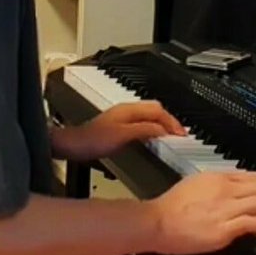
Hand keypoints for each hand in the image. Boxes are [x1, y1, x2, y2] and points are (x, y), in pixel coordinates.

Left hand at [51, 101, 185, 161]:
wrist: (73, 145)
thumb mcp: (122, 136)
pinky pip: (142, 122)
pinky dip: (152, 128)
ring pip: (149, 115)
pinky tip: (152, 136)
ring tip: (170, 134)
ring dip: (161, 124)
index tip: (182, 134)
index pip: (159, 110)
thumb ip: (144, 131)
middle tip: (180, 133)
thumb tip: (163, 129)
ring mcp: (121, 117)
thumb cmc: (93, 140)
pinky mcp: (118, 125)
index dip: (172, 122)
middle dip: (170, 120)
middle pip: (155, 109)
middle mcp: (126, 109)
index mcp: (130, 109)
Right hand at [147, 171, 255, 254]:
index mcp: (218, 177)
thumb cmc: (170, 207)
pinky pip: (255, 222)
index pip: (253, 176)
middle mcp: (225, 189)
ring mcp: (226, 208)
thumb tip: (234, 191)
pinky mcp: (225, 229)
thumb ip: (217, 186)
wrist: (156, 221)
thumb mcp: (195, 184)